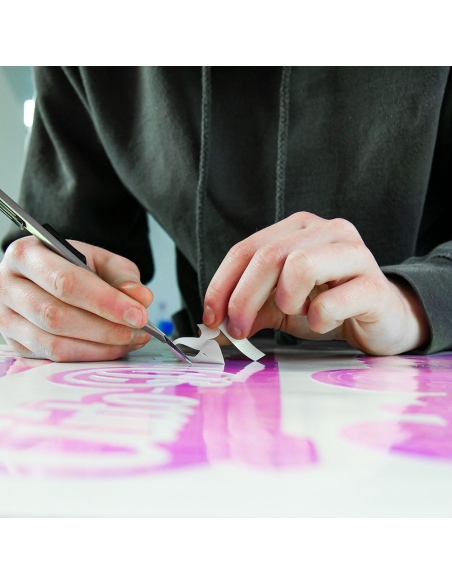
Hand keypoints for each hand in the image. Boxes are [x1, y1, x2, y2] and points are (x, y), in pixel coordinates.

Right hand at [0, 236, 153, 360]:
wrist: (46, 276)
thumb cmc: (73, 266)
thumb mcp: (100, 260)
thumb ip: (123, 277)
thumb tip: (141, 298)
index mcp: (27, 255)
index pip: (66, 282)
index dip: (105, 302)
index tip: (138, 314)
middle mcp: (8, 287)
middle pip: (57, 316)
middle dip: (106, 328)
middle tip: (139, 331)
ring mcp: (6, 319)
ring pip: (53, 343)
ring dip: (100, 347)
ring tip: (131, 339)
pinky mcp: (16, 344)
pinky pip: (53, 358)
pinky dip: (88, 357)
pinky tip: (112, 348)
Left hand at [203, 212, 429, 354]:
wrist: (383, 319)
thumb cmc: (330, 304)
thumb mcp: (280, 305)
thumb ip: (248, 311)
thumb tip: (212, 327)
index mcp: (299, 229)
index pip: (246, 249)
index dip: (222, 284)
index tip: (211, 317)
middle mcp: (326, 231)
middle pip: (268, 257)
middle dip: (243, 299)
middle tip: (237, 330)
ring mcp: (353, 253)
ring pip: (299, 265)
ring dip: (286, 300)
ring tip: (297, 313)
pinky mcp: (374, 284)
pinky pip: (331, 301)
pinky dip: (318, 319)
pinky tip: (324, 322)